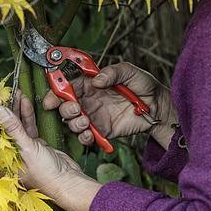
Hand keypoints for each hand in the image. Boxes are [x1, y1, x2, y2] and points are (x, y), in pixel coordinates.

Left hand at [0, 92, 101, 210]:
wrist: (68, 181)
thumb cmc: (45, 173)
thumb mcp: (27, 148)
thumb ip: (13, 128)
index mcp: (2, 159)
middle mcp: (10, 154)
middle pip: (5, 127)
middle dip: (7, 110)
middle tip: (8, 93)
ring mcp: (23, 149)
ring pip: (17, 125)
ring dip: (17, 109)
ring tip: (17, 93)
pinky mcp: (35, 145)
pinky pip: (28, 127)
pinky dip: (26, 115)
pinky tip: (25, 103)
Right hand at [43, 62, 177, 149]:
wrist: (158, 107)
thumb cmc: (144, 86)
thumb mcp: (130, 72)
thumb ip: (113, 72)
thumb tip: (97, 80)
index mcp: (91, 84)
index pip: (68, 87)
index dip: (57, 92)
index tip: (52, 99)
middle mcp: (89, 100)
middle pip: (66, 106)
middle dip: (64, 109)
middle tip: (75, 109)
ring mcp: (94, 116)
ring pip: (73, 122)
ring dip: (73, 123)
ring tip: (85, 121)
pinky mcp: (102, 131)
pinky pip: (87, 136)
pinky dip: (84, 137)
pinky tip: (90, 134)